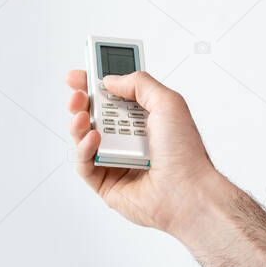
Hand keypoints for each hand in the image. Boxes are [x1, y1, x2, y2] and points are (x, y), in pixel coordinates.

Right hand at [65, 70, 216, 233]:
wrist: (188, 191)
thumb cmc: (185, 151)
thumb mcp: (168, 102)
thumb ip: (139, 83)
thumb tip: (110, 80)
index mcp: (144, 118)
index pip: (113, 96)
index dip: (94, 84)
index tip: (79, 75)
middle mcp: (128, 138)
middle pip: (94, 115)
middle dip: (81, 102)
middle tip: (77, 95)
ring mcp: (115, 160)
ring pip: (84, 138)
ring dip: (78, 123)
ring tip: (82, 116)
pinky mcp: (106, 182)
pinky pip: (84, 164)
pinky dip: (84, 149)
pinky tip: (94, 140)